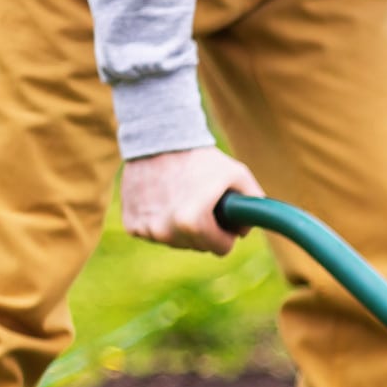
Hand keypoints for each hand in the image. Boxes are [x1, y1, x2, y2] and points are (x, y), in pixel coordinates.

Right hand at [119, 147, 262, 255]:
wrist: (157, 138)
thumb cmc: (201, 157)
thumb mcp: (238, 174)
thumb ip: (254, 203)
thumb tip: (245, 230)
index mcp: (191, 223)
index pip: (221, 248)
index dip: (227, 232)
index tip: (223, 215)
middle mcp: (164, 231)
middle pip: (198, 247)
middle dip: (206, 230)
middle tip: (203, 203)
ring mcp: (146, 229)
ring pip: (176, 242)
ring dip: (183, 228)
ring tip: (183, 198)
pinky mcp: (131, 224)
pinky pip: (156, 234)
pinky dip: (162, 222)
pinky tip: (164, 200)